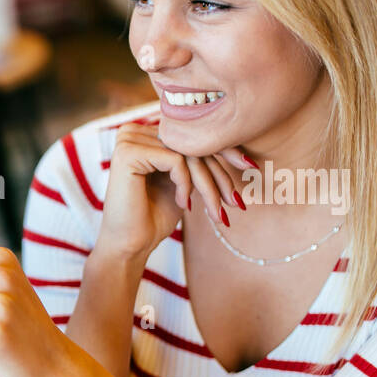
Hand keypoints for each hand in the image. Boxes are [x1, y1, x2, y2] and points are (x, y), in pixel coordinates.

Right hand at [101, 122, 253, 259]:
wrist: (130, 245)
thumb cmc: (154, 216)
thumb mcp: (182, 180)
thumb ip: (195, 157)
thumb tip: (234, 137)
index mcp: (144, 133)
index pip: (191, 135)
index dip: (223, 151)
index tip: (249, 166)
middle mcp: (134, 130)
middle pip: (191, 144)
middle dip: (219, 175)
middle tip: (237, 202)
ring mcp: (128, 139)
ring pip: (187, 152)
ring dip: (206, 185)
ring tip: (214, 212)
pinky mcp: (128, 152)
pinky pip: (175, 159)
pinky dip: (185, 184)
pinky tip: (183, 204)